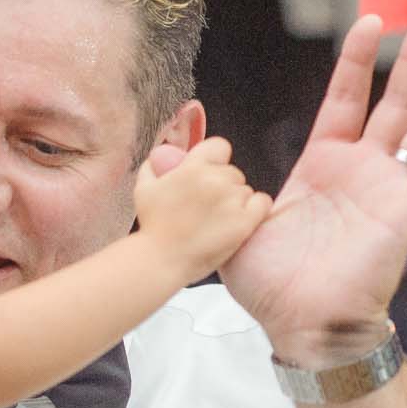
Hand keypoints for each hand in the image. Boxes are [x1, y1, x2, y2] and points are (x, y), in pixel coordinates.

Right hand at [134, 137, 272, 279]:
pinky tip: (240, 220)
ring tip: (217, 221)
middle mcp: (215, 180)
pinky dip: (255, 209)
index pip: (220, 146)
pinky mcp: (244, 222)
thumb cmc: (152, 227)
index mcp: (192, 168)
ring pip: (245, 190)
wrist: (161, 260)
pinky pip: (262, 203)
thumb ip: (154, 166)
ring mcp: (231, 201)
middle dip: (223, 186)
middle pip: (233, 172)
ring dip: (236, 201)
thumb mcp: (144, 189)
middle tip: (207, 207)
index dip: (215, 160)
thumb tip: (162, 153)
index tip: (208, 175)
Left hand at [219, 15, 406, 367]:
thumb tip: (157, 152)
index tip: (369, 21)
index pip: (345, 98)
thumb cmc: (269, 284)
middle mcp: (361, 172)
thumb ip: (199, 181)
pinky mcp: (404, 219)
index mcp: (323, 165)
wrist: (297, 326)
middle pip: (395, 103)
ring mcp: (387, 193)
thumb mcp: (228, 221)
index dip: (358, 61)